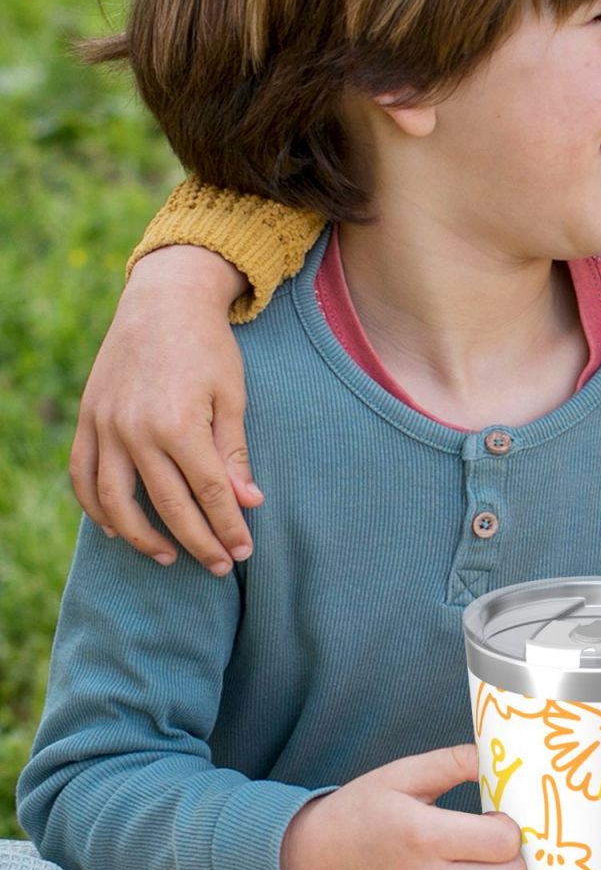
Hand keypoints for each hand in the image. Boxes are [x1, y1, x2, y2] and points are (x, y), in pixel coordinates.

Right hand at [70, 245, 257, 574]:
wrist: (162, 302)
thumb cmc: (208, 348)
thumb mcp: (232, 396)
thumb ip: (234, 453)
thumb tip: (248, 503)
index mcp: (181, 425)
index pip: (209, 494)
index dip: (228, 528)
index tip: (243, 553)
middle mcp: (137, 431)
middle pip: (168, 506)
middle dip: (198, 542)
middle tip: (219, 567)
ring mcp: (106, 427)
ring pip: (116, 502)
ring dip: (142, 537)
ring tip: (169, 556)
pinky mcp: (88, 419)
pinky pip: (84, 475)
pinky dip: (96, 508)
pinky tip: (118, 529)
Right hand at [280, 744, 526, 869]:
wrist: (313, 860)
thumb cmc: (361, 813)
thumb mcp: (404, 774)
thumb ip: (456, 760)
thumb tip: (501, 755)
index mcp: (423, 836)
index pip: (503, 842)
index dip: (510, 827)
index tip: (495, 821)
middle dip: (513, 858)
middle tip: (494, 848)